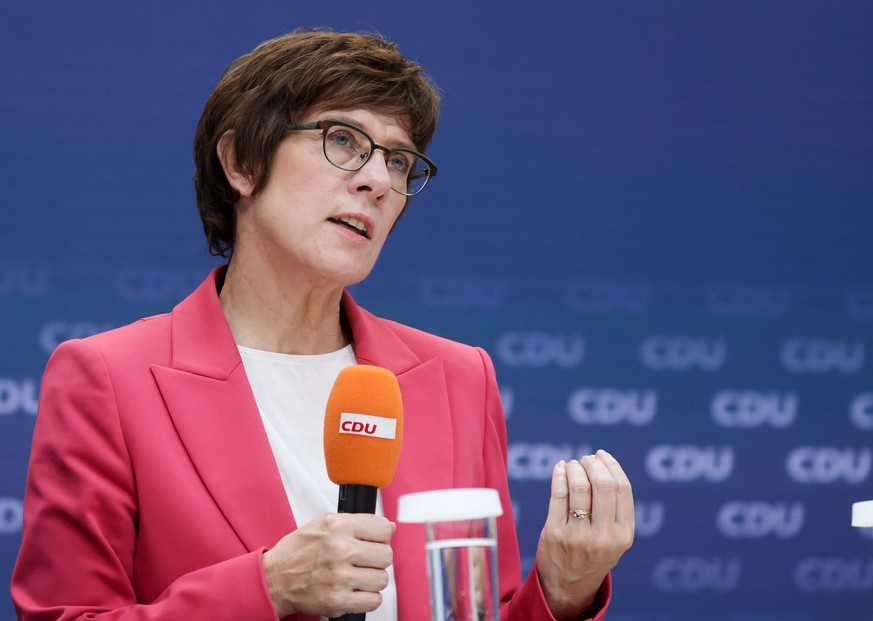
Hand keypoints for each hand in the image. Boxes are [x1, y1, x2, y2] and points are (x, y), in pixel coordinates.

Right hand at [263, 513, 394, 617]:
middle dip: (377, 559)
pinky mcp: (338, 601)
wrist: (274, 579)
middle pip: (386, 555)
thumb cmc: (298, 551)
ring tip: (355, 576)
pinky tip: (353, 590)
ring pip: (382, 579)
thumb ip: (358, 522)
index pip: (383, 529)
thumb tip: (390, 527)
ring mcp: (340, 577)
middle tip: (362, 560)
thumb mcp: (324, 524)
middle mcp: (340, 550)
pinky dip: (367, 598)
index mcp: (338, 526)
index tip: (372, 541)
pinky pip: (374, 601)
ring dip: (371, 579)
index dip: (381, 536)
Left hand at [535, 450, 633, 619]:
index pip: (622, 489)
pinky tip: (560, 469)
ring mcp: (578, 535)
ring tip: (572, 465)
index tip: (602, 455)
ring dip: (575, 468)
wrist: (568, 586)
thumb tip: (603, 464)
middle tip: (586, 459)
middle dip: (593, 464)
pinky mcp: (555, 533)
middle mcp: (603, 536)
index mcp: (623, 535)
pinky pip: (558, 495)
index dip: (611, 466)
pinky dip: (559, 475)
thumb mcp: (614, 538)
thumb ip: (615, 508)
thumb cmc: (592, 554)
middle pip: (603, 485)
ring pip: (579, 487)